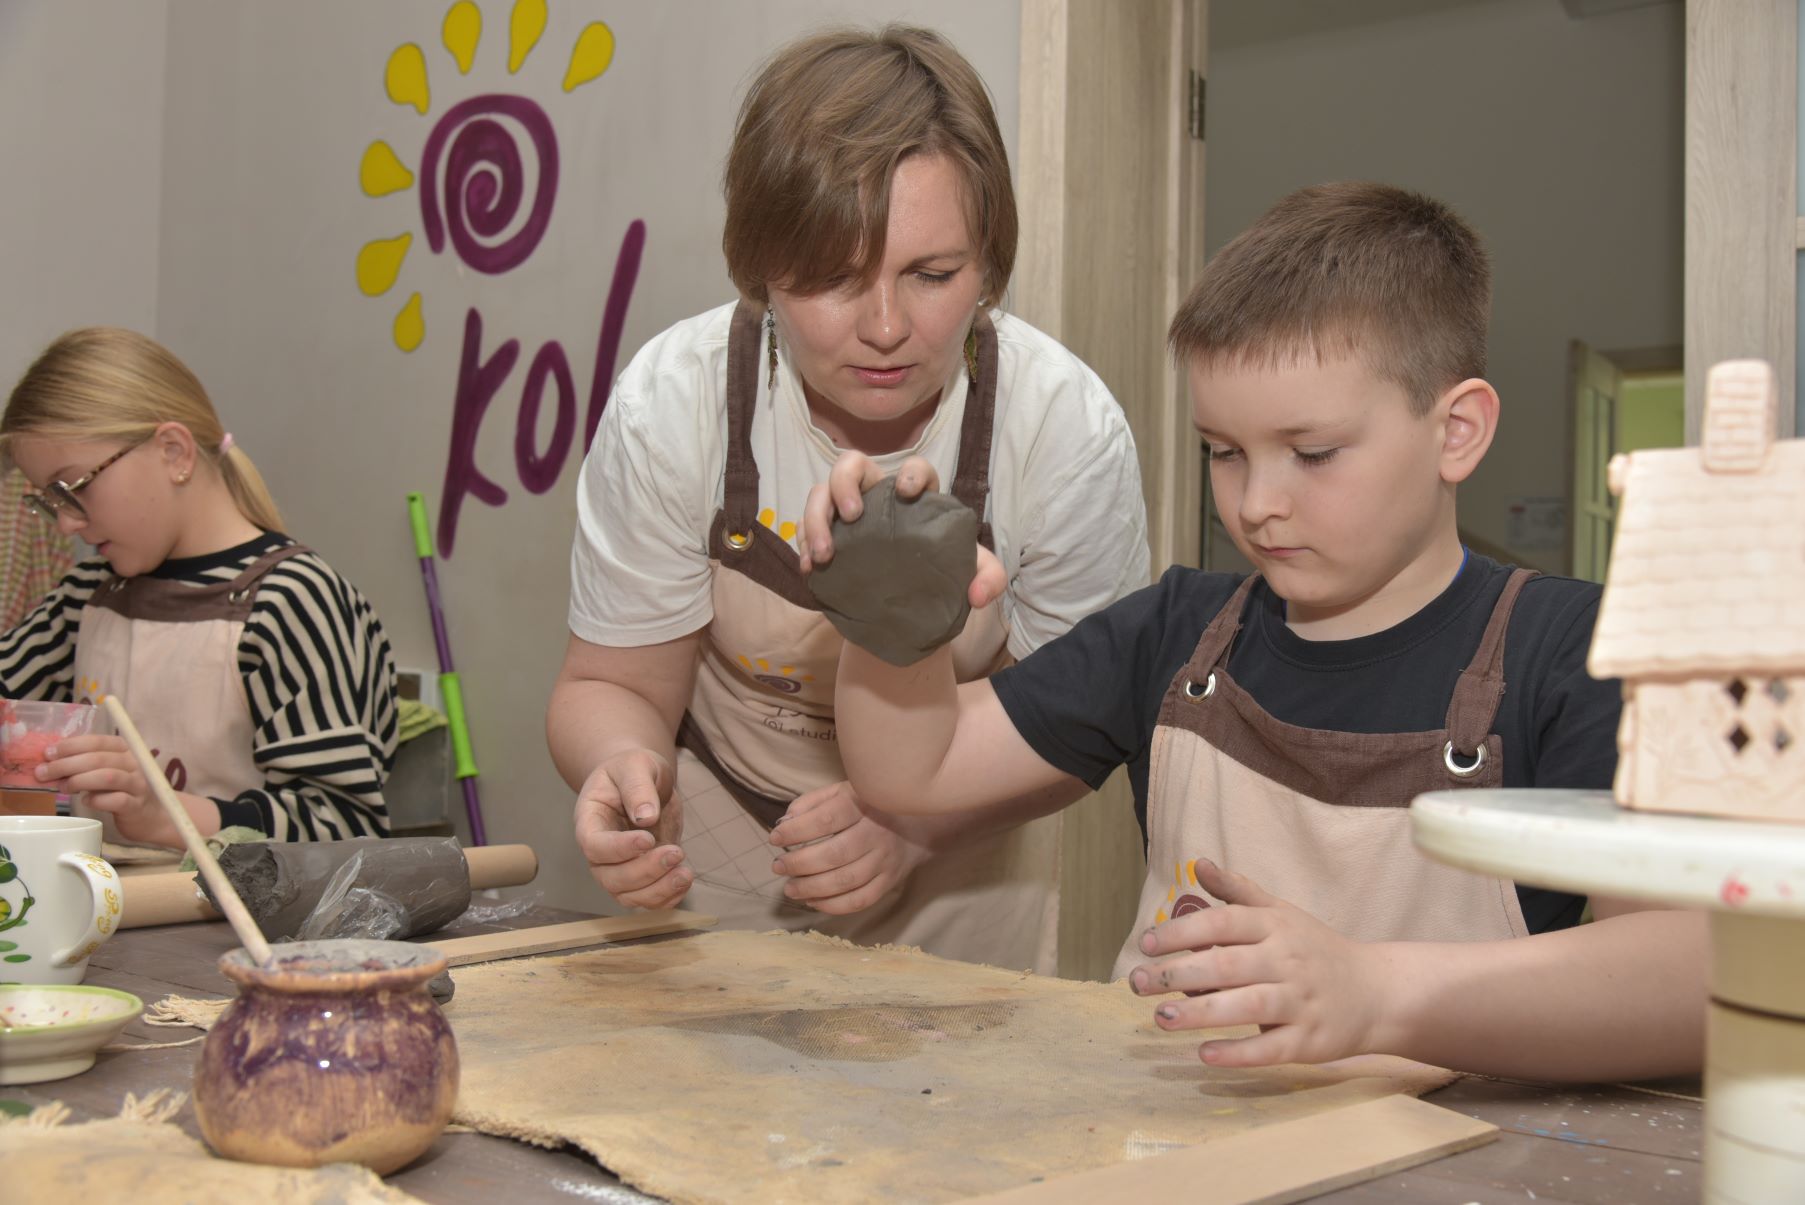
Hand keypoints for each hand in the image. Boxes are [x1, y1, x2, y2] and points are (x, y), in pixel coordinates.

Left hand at [39, 734, 179, 846]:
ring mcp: (138, 784)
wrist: (152, 815)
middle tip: (43, 773)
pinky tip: (86, 801)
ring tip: (63, 787)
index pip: (97, 741)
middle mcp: (135, 763)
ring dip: (79, 781)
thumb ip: (86, 764)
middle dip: (66, 764)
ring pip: (108, 776)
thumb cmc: (123, 790)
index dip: (70, 745)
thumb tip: (51, 762)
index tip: (48, 753)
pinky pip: (117, 800)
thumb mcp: (108, 770)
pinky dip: (97, 800)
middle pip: (99, 758)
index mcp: (125, 749)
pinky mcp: (137, 806)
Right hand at [572, 748, 691, 908]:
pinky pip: (648, 899)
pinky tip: (684, 880)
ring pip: (629, 896)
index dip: (619, 849)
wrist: (642, 781)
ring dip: (658, 890)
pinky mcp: (642, 877)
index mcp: (590, 822)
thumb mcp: (636, 765)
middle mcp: (600, 852)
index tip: (648, 839)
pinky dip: (667, 897)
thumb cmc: (633, 769)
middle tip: (676, 853)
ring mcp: (619, 868)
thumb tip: (646, 818)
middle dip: (645, 872)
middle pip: (611, 878)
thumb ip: (638, 787)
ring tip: (685, 873)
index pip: (594, 846)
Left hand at [768, 781, 931, 913]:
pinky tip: (812, 901)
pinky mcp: (889, 882)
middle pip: (834, 854)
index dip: (796, 830)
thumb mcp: (842, 791)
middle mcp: (877, 833)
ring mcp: (885, 860)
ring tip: (790, 888)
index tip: (775, 838)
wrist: (918, 824)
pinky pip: (860, 900)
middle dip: (799, 864)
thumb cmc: (869, 806)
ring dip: (811, 888)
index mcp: (863, 804)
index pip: (826, 819)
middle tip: (778, 867)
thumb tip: (784, 824)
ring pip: (846, 881)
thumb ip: (811, 803)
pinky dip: (832, 906)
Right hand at [800, 450, 1005, 607]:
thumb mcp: (970, 575)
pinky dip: (802, 544)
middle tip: (852, 515)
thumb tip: (978, 595)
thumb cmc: (939, 574)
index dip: (911, 471)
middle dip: (844, 483)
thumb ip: (987, 578)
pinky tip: (810, 569)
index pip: (914, 467)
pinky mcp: (825, 535)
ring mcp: (844, 512)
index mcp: (915, 494)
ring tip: (824, 554)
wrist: (907, 605)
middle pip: (850, 465)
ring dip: (816, 518)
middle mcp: (876, 494)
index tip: (908, 491)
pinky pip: (803, 526)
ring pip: (819, 493)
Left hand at [1129, 859, 1391, 1067]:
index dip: (1182, 932)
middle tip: (1136, 983)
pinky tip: (1204, 1054)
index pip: (1223, 923)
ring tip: (1160, 1018)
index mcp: (1275, 926)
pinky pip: (1272, 1048)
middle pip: (1228, 965)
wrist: (1378, 992)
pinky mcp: (1310, 1040)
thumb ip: (1238, 892)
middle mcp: (1287, 960)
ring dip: (1201, 1013)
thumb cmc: (1315, 949)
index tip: (1146, 944)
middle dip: (1178, 973)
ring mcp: (1301, 1001)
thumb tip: (1198, 864)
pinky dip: (1239, 1051)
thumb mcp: (1281, 913)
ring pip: (1247, 1006)